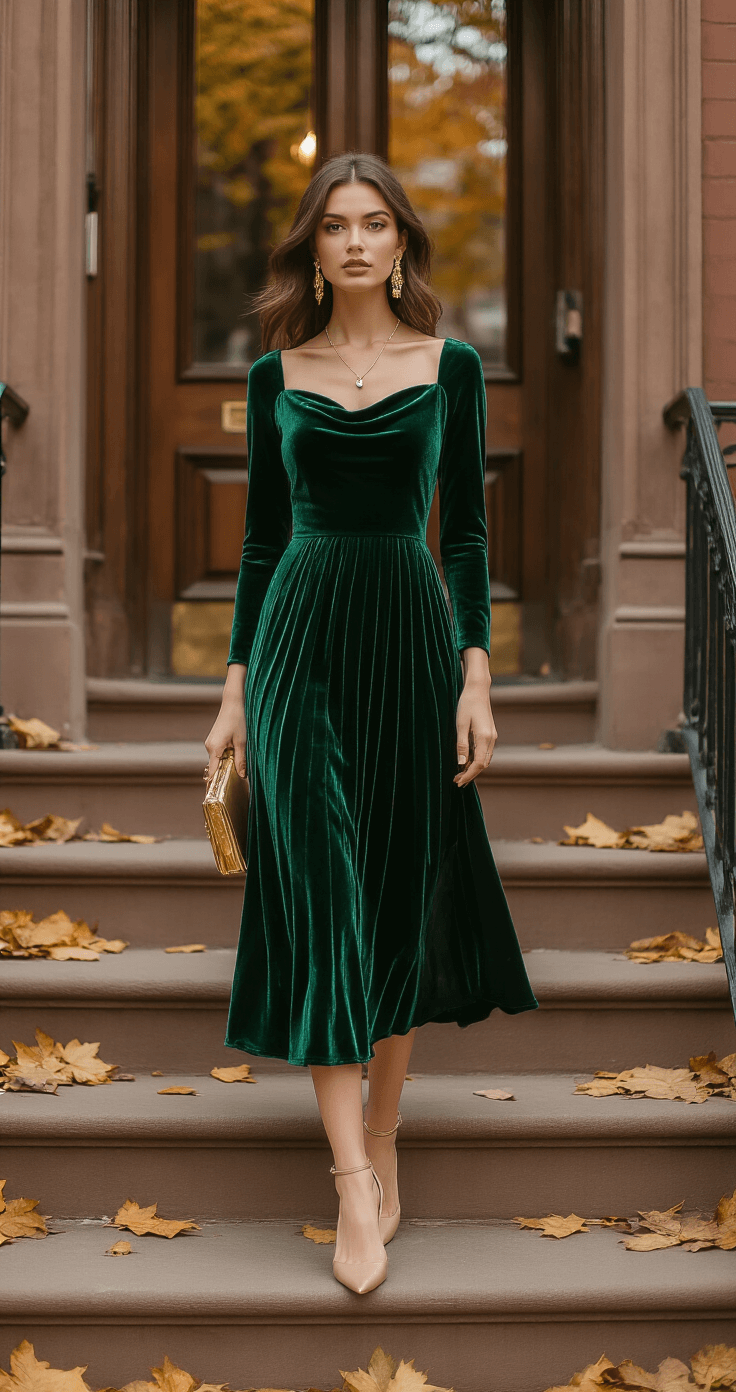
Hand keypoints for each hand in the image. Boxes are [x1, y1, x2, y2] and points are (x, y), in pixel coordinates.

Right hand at [204, 665, 246, 781]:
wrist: (235, 700)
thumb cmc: (239, 719)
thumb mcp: (243, 742)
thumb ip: (241, 761)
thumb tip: (242, 776)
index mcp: (214, 749)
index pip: (212, 773)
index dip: (214, 785)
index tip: (217, 797)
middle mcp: (209, 746)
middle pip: (216, 767)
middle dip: (225, 775)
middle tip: (237, 784)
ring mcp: (211, 742)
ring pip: (219, 760)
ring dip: (228, 764)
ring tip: (240, 769)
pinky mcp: (215, 739)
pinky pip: (220, 753)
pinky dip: (227, 757)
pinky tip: (237, 756)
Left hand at [453, 649, 496, 786]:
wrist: (478, 690)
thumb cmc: (467, 705)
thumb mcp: (460, 724)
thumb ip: (461, 744)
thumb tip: (461, 763)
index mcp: (484, 738)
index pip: (478, 764)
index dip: (468, 775)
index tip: (458, 781)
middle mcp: (491, 739)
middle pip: (483, 765)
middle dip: (471, 774)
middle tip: (456, 780)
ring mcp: (492, 737)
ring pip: (485, 759)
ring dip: (474, 768)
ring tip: (459, 773)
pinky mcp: (490, 734)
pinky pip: (485, 752)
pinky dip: (477, 760)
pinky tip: (466, 761)